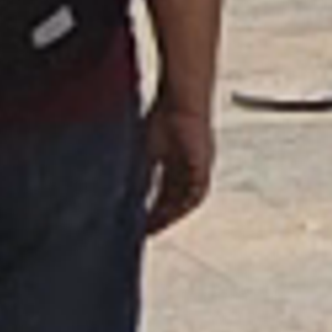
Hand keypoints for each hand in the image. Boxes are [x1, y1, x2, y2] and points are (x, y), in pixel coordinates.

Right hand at [142, 90, 214, 233]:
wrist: (182, 101)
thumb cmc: (165, 115)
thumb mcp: (147, 150)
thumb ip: (142, 171)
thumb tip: (127, 189)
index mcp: (176, 162)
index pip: (165, 193)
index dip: (154, 208)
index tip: (142, 222)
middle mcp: (190, 169)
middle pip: (175, 200)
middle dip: (162, 216)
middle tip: (148, 230)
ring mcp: (199, 169)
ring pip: (186, 200)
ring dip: (172, 214)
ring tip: (157, 226)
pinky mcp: (204, 167)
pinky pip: (195, 194)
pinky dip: (182, 205)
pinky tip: (170, 213)